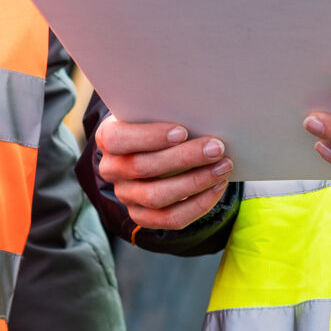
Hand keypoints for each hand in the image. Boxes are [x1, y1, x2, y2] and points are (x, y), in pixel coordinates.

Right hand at [95, 117, 232, 230]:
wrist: (155, 148)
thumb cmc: (159, 123)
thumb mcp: (156, 112)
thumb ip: (167, 113)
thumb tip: (202, 115)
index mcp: (107, 137)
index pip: (117, 139)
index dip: (149, 136)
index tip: (182, 131)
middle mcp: (111, 169)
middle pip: (142, 167)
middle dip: (184, 158)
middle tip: (216, 147)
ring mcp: (126, 196)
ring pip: (157, 196)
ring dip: (195, 182)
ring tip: (223, 167)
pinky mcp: (142, 216)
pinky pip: (171, 218)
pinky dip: (198, 203)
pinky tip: (217, 186)